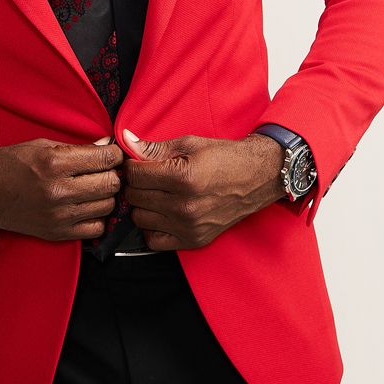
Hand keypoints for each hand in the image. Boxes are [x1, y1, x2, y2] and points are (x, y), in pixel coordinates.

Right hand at [0, 137, 124, 241]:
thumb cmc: (11, 164)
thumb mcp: (43, 145)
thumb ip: (78, 148)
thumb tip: (108, 147)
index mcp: (55, 163)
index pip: (105, 159)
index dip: (115, 154)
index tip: (112, 154)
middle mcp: (58, 191)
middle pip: (111, 184)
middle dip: (113, 174)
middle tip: (104, 170)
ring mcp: (59, 215)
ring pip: (107, 206)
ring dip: (105, 195)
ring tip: (94, 187)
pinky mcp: (57, 233)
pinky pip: (95, 228)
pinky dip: (97, 217)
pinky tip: (86, 207)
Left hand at [117, 128, 284, 250]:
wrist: (257, 177)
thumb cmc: (224, 157)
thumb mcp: (190, 144)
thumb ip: (154, 148)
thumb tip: (126, 142)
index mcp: (183, 177)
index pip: (135, 175)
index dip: (132, 166)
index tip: (138, 163)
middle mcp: (185, 205)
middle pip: (134, 196)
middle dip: (136, 184)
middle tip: (147, 177)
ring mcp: (189, 226)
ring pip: (140, 218)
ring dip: (142, 205)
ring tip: (155, 194)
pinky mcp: (194, 239)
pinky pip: (153, 241)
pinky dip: (152, 228)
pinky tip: (161, 214)